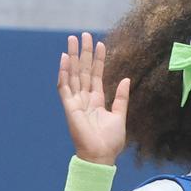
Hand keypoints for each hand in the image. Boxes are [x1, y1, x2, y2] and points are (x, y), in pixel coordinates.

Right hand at [58, 32, 129, 165]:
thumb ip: (122, 98)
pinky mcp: (69, 107)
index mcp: (97, 101)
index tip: (100, 44)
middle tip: (84, 34)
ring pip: (73, 74)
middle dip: (84, 53)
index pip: (97, 76)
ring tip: (73, 39)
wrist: (101, 156)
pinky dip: (64, 72)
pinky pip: (64, 87)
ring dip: (73, 57)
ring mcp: (76, 102)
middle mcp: (85, 99)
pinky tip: (65, 58)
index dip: (99, 60)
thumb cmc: (110, 141)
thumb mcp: (120, 116)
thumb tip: (126, 79)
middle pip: (84, 71)